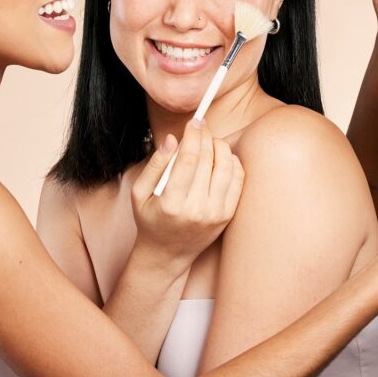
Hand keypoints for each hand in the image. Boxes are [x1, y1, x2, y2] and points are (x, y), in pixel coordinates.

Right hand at [130, 120, 244, 269]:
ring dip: (220, 147)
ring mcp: (215, 214)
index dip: (193, 135)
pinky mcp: (227, 216)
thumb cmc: (150, 220)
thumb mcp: (139, 194)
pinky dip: (232, 163)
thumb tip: (173, 139)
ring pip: (227, 167)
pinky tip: (221, 157)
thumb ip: (154, 164)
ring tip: (210, 141)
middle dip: (206, 136)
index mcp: (172, 203)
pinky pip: (237, 180)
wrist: (167, 254)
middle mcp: (197, 210)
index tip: (193, 122)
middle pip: (208, 159)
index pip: (188, 159)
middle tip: (201, 125)